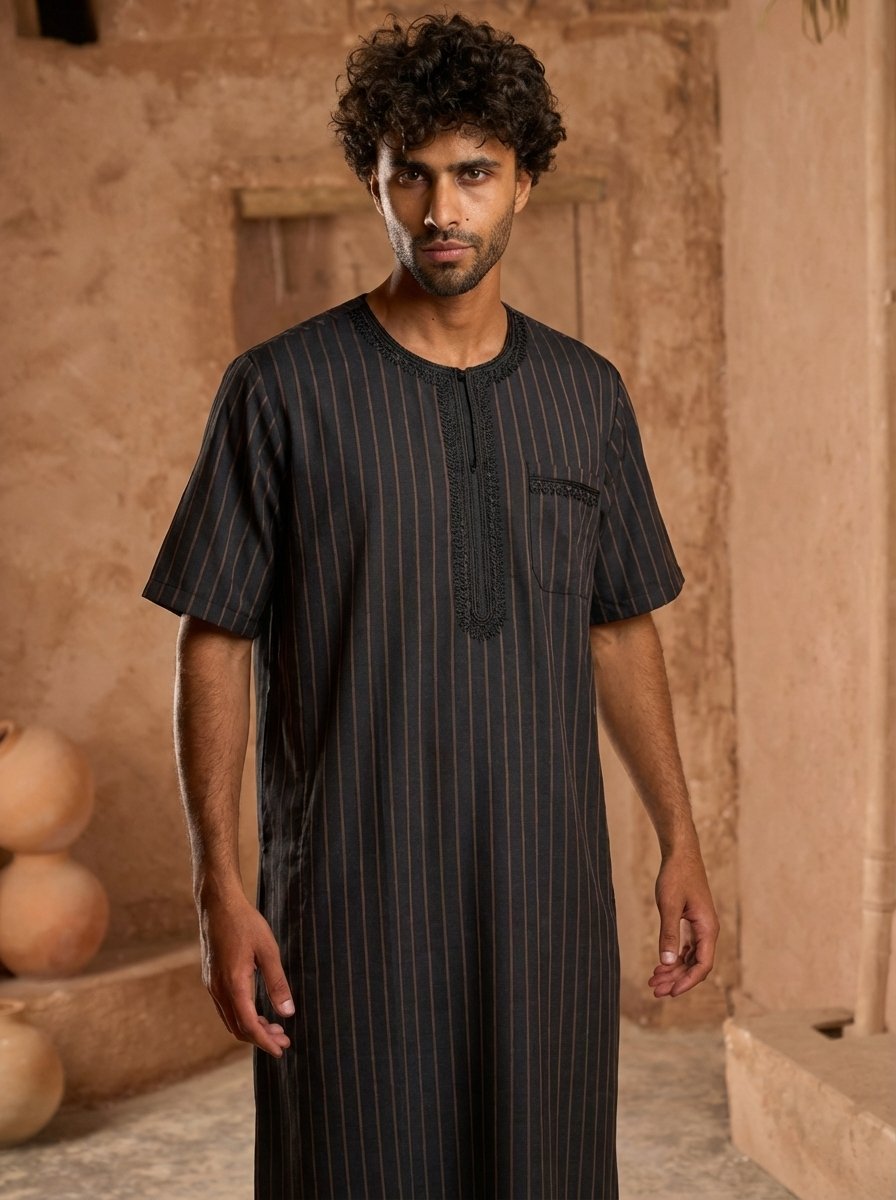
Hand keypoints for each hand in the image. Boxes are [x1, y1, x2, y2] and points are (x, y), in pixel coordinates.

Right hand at [198, 892, 294, 1056]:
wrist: (217, 904)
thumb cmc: (245, 923)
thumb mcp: (268, 950)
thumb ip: (277, 982)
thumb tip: (288, 1012)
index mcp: (233, 984)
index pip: (249, 1025)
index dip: (265, 1041)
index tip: (281, 1050)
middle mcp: (218, 989)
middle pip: (238, 1027)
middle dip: (261, 1038)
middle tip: (284, 1040)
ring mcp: (211, 985)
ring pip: (230, 1019)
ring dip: (251, 1028)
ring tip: (274, 1027)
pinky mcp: (210, 979)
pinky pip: (225, 1008)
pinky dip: (241, 1016)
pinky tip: (257, 1010)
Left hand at [649, 849, 718, 997]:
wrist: (681, 854)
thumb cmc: (676, 876)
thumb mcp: (669, 905)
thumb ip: (669, 934)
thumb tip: (666, 962)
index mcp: (708, 929)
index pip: (702, 966)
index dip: (687, 982)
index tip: (670, 992)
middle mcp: (707, 931)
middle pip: (695, 965)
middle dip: (676, 979)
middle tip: (654, 990)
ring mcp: (700, 927)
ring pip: (690, 958)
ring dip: (673, 970)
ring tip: (653, 980)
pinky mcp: (692, 922)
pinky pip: (686, 948)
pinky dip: (674, 957)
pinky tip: (660, 965)